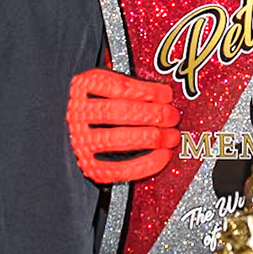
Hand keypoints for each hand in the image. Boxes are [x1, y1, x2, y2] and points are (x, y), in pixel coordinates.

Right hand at [67, 68, 179, 183]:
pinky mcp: (91, 166)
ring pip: (119, 139)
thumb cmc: (103, 105)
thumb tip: (166, 92)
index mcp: (85, 86)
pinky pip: (121, 168)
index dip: (148, 91)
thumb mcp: (109, 87)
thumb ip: (131, 85)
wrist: (79, 133)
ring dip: (152, 138)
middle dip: (154, 114)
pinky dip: (146, 163)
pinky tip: (163, 155)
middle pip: (121, 112)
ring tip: (172, 136)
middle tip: (173, 116)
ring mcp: (82, 141)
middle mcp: (79, 113)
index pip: (120, 86)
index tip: (167, 95)